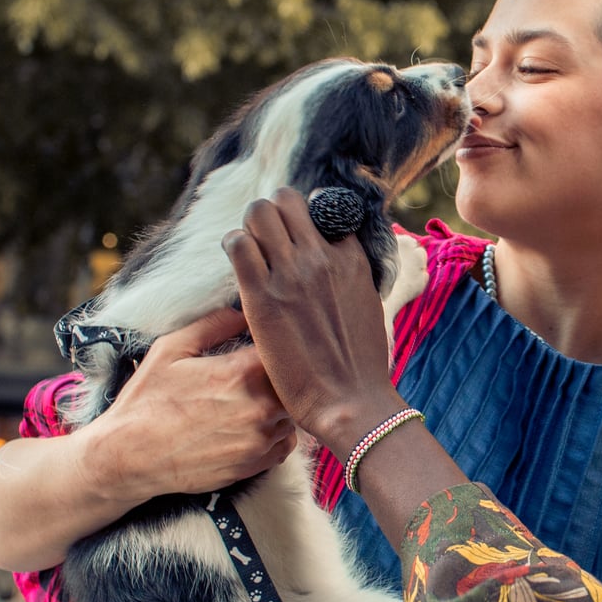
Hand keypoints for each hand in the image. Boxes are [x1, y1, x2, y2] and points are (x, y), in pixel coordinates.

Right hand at [84, 306, 296, 505]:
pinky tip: (251, 425)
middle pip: (293, 384)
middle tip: (256, 374)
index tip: (265, 347)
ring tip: (249, 401)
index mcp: (242, 372)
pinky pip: (285, 443)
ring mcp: (260, 439)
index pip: (284, 352)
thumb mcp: (171, 349)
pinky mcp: (256, 465)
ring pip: (291, 414)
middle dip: (278, 377)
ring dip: (278, 406)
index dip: (276, 347)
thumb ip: (214, 324)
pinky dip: (275, 433)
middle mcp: (260, 407)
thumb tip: (243, 311)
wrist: (129, 457)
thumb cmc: (146, 401)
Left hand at [224, 188, 401, 456]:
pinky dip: (234, 245)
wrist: (351, 401)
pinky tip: (238, 262)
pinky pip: (238, 245)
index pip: (324, 210)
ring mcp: (293, 274)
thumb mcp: (367, 304)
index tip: (295, 236)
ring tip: (250, 249)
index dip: (304, 220)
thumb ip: (349, 276)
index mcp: (352, 259)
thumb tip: (335, 262)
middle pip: (287, 200)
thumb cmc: (360, 365)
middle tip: (266, 238)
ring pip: (260, 212)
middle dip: (273, 213)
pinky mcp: (263, 296)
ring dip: (250, 226)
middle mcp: (323, 257)